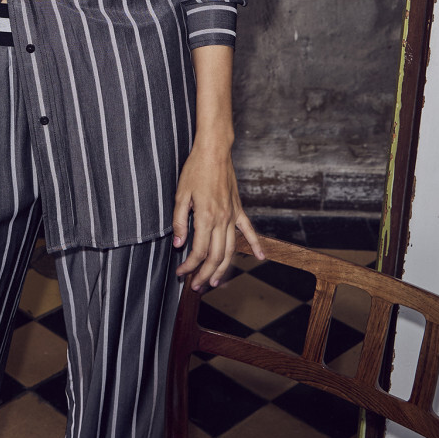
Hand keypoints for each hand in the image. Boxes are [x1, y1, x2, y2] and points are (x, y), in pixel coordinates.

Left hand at [172, 136, 263, 287]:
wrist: (214, 152)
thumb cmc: (195, 170)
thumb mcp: (180, 195)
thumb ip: (179, 221)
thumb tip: (178, 243)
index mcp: (206, 217)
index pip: (199, 251)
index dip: (189, 266)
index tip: (181, 272)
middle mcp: (222, 220)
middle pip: (216, 256)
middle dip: (205, 274)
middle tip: (195, 285)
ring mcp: (232, 216)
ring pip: (230, 249)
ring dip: (223, 268)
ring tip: (214, 281)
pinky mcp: (238, 210)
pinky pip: (248, 231)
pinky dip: (255, 245)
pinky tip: (260, 257)